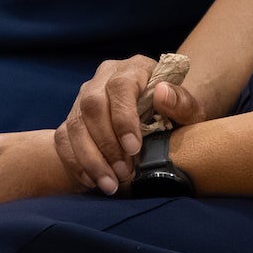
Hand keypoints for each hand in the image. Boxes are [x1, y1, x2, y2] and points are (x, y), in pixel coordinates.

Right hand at [54, 56, 210, 195]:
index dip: (123, 118)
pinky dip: (75, 162)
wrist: (162, 119)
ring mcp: (85, 97)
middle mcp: (104, 77)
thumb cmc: (177, 114)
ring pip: (75, 124)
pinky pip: (64, 138)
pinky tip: (92, 181)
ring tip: (109, 184)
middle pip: (92, 105)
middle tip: (123, 173)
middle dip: (106, 144)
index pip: (120, 87)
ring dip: (90, 158)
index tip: (134, 148)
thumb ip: (182, 102)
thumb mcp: (189, 110)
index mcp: (134, 68)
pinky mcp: (73, 118)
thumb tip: (162, 94)